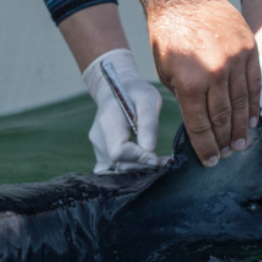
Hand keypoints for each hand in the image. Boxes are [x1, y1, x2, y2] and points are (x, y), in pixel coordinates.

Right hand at [82, 48, 163, 172]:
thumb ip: (149, 122)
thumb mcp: (148, 99)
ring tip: (157, 160)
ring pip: (118, 170)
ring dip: (139, 168)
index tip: (156, 154)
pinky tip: (143, 164)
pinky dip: (130, 170)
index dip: (139, 157)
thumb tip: (149, 149)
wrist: (118, 91)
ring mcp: (98, 148)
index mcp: (107, 121)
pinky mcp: (101, 155)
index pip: (118, 151)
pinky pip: (114, 170)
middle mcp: (98, 137)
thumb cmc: (136, 93)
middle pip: (119, 164)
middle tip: (164, 160)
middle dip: (143, 165)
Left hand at [148, 0, 259, 166]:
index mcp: (190, 84)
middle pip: (223, 118)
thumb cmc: (169, 35)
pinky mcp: (248, 50)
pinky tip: (251, 118)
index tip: (211, 160)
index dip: (206, 147)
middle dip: (224, 141)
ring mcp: (235, 61)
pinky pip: (254, 84)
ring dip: (241, 127)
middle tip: (227, 155)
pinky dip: (253, 104)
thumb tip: (199, 120)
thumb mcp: (167, 72)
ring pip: (242, 104)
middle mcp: (215, 74)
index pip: (200, 125)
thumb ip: (184, 96)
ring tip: (241, 143)